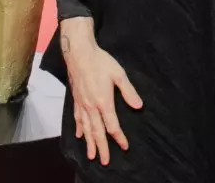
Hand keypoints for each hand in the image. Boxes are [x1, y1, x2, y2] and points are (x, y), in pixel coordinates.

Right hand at [61, 19, 142, 165]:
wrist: (79, 52)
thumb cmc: (100, 61)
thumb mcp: (118, 74)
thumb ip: (128, 91)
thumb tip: (138, 106)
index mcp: (104, 102)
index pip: (112, 125)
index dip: (119, 137)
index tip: (125, 146)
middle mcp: (91, 106)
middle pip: (97, 132)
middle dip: (102, 148)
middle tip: (105, 161)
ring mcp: (82, 103)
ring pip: (86, 128)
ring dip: (89, 143)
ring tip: (91, 156)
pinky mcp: (76, 98)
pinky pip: (77, 117)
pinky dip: (79, 128)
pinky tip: (80, 135)